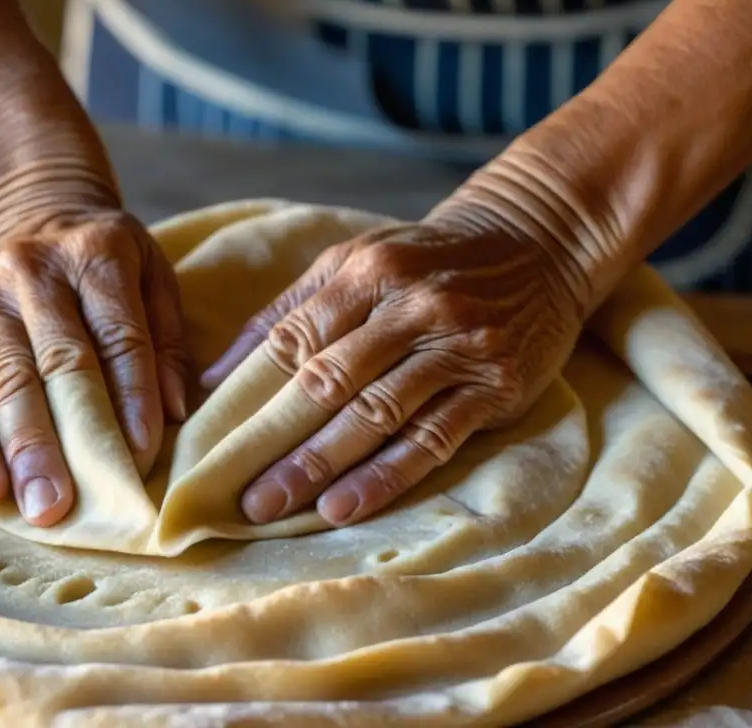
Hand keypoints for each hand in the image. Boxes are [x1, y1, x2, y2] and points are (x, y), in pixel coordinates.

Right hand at [0, 212, 188, 526]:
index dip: (132, 395)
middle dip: (69, 437)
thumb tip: (176, 412)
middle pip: (56, 361)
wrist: (23, 220)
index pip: (118, 334)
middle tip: (79, 499)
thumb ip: (167, 341)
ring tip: (36, 505)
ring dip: (20, 449)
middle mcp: (32, 270)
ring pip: (3, 379)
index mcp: (96, 253)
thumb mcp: (152, 279)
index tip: (141, 454)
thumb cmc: (103, 269)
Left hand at [203, 201, 589, 527]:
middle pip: (330, 382)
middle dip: (278, 441)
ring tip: (276, 506)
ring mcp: (458, 347)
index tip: (212, 440)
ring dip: (323, 465)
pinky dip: (387, 476)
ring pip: (378, 414)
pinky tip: (346, 506)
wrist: (539, 244)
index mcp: (369, 270)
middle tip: (238, 492)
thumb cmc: (430, 258)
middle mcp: (413, 307)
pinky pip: (433, 439)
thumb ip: (291, 310)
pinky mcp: (495, 385)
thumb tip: (216, 375)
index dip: (250, 393)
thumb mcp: (359, 259)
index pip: (297, 338)